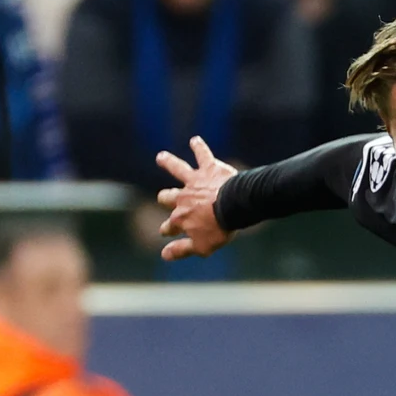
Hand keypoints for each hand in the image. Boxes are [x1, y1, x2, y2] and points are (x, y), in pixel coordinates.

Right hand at [155, 136, 238, 259]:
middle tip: (163, 197)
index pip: (170, 226)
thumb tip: (164, 255)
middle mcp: (183, 198)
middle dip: (165, 198)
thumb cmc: (219, 228)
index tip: (166, 232)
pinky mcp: (208, 169)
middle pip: (167, 197)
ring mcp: (195, 182)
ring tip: (161, 157)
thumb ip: (182, 250)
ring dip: (169, 162)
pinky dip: (199, 147)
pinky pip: (202, 155)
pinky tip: (196, 140)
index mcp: (181, 218)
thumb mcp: (201, 246)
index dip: (168, 230)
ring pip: (177, 169)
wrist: (234, 207)